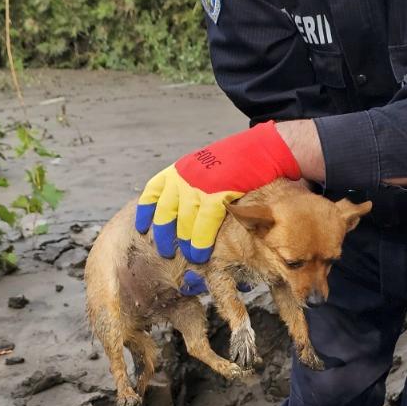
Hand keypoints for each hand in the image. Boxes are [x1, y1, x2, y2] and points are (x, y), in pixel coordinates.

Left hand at [135, 121, 300, 261]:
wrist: (263, 148)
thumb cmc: (241, 158)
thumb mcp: (209, 164)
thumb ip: (197, 182)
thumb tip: (192, 206)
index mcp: (181, 168)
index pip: (153, 190)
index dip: (146, 211)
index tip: (143, 227)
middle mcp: (184, 176)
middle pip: (166, 211)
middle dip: (164, 234)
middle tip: (165, 252)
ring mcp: (198, 185)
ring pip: (184, 221)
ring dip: (185, 243)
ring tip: (190, 258)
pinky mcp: (216, 194)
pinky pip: (203, 224)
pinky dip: (201, 241)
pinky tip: (201, 253)